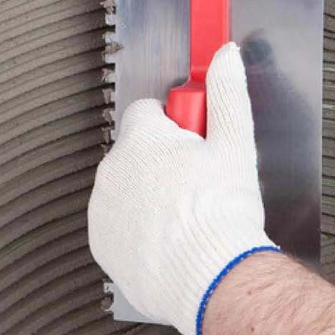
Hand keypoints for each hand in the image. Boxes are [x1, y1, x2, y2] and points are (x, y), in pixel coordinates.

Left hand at [88, 42, 277, 334]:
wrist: (209, 277)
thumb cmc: (222, 214)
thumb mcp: (235, 145)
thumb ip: (226, 93)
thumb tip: (224, 56)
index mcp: (141, 138)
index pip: (146, 112)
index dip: (174, 126)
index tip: (192, 142)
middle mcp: (112, 168)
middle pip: (135, 152)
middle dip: (160, 162)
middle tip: (195, 185)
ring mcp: (101, 206)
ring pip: (124, 188)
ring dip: (146, 195)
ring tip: (183, 217)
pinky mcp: (99, 241)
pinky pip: (115, 224)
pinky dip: (135, 229)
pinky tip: (166, 239)